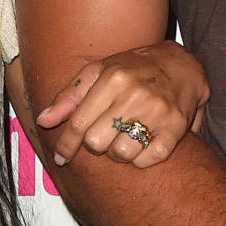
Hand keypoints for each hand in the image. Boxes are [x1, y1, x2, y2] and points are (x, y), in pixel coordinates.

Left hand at [37, 40, 209, 168]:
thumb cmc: (134, 69)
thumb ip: (70, 96)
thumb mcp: (99, 71)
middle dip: (94, 145)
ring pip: (121, 154)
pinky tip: (139, 146)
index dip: (66, 144)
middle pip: (97, 143)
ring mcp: (158, 112)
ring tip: (122, 139)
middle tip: (102, 136)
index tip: (60, 157)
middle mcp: (136, 95)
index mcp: (114, 79)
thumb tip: (44, 120)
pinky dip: (140, 159)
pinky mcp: (176, 128)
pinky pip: (148, 159)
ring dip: (117, 152)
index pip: (80, 122)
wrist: (182, 66)